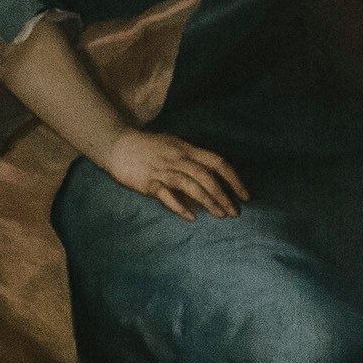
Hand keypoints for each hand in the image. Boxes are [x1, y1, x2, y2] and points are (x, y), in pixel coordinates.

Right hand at [96, 129, 247, 220]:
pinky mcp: (148, 181)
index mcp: (187, 150)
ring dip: (208, 201)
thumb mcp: (174, 147)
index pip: (217, 163)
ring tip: (220, 216)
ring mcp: (163, 170)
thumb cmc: (148, 148)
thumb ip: (191, 162)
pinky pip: (166, 195)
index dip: (233, 179)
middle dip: (223, 195)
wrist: (117, 144)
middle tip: (235, 213)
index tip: (245, 195)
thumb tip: (209, 184)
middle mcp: (178, 159)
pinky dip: (180, 206)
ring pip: (190, 185)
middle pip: (206, 176)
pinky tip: (191, 217)